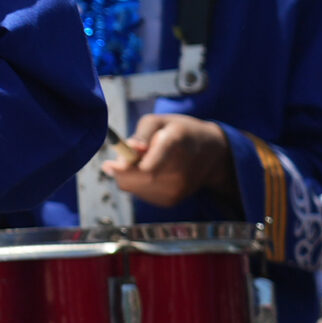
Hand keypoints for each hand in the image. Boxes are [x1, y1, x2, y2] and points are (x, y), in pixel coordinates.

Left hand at [105, 112, 233, 209]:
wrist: (212, 154)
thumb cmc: (180, 132)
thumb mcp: (160, 121)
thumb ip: (141, 133)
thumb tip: (130, 149)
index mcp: (176, 143)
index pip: (147, 168)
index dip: (124, 167)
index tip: (108, 163)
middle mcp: (179, 171)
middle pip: (136, 179)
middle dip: (120, 169)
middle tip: (119, 158)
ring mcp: (177, 189)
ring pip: (134, 187)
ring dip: (126, 175)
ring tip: (140, 161)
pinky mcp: (172, 201)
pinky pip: (140, 194)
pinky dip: (135, 183)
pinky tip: (147, 172)